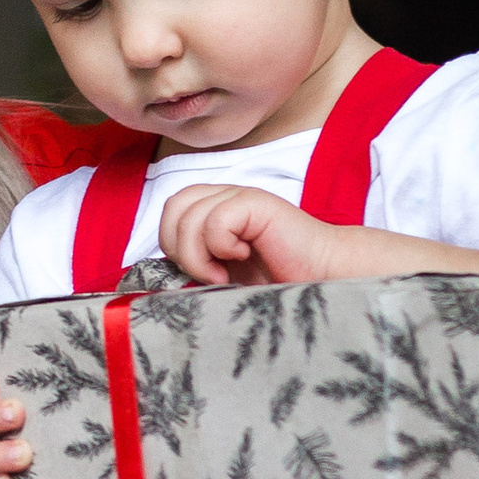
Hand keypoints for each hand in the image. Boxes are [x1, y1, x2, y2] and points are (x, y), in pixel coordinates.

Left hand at [155, 181, 344, 288]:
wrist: (323, 279)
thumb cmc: (276, 282)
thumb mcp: (221, 276)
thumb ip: (193, 264)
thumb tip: (155, 275)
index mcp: (213, 209)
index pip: (170, 213)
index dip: (173, 246)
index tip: (198, 275)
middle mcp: (224, 197)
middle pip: (173, 209)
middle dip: (181, 250)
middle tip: (209, 275)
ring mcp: (240, 196)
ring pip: (189, 216)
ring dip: (199, 255)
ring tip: (225, 275)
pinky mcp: (256, 203)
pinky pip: (216, 220)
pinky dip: (221, 245)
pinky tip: (244, 256)